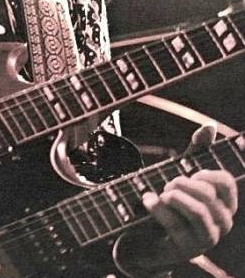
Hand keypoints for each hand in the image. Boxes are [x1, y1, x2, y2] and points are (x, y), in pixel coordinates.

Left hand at [142, 124, 236, 263]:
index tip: (191, 172)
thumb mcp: (184, 174)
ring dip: (174, 196)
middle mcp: (222, 223)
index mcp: (225, 204)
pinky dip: (159, 208)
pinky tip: (147, 200)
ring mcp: (207, 239)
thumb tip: (209, 125)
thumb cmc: (174, 203)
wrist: (149, 236)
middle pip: (207, 194)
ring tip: (161, 192)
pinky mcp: (187, 250)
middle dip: (182, 183)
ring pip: (197, 212)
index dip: (206, 172)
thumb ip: (197, 151)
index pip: (226, 182)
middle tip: (168, 183)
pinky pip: (176, 225)